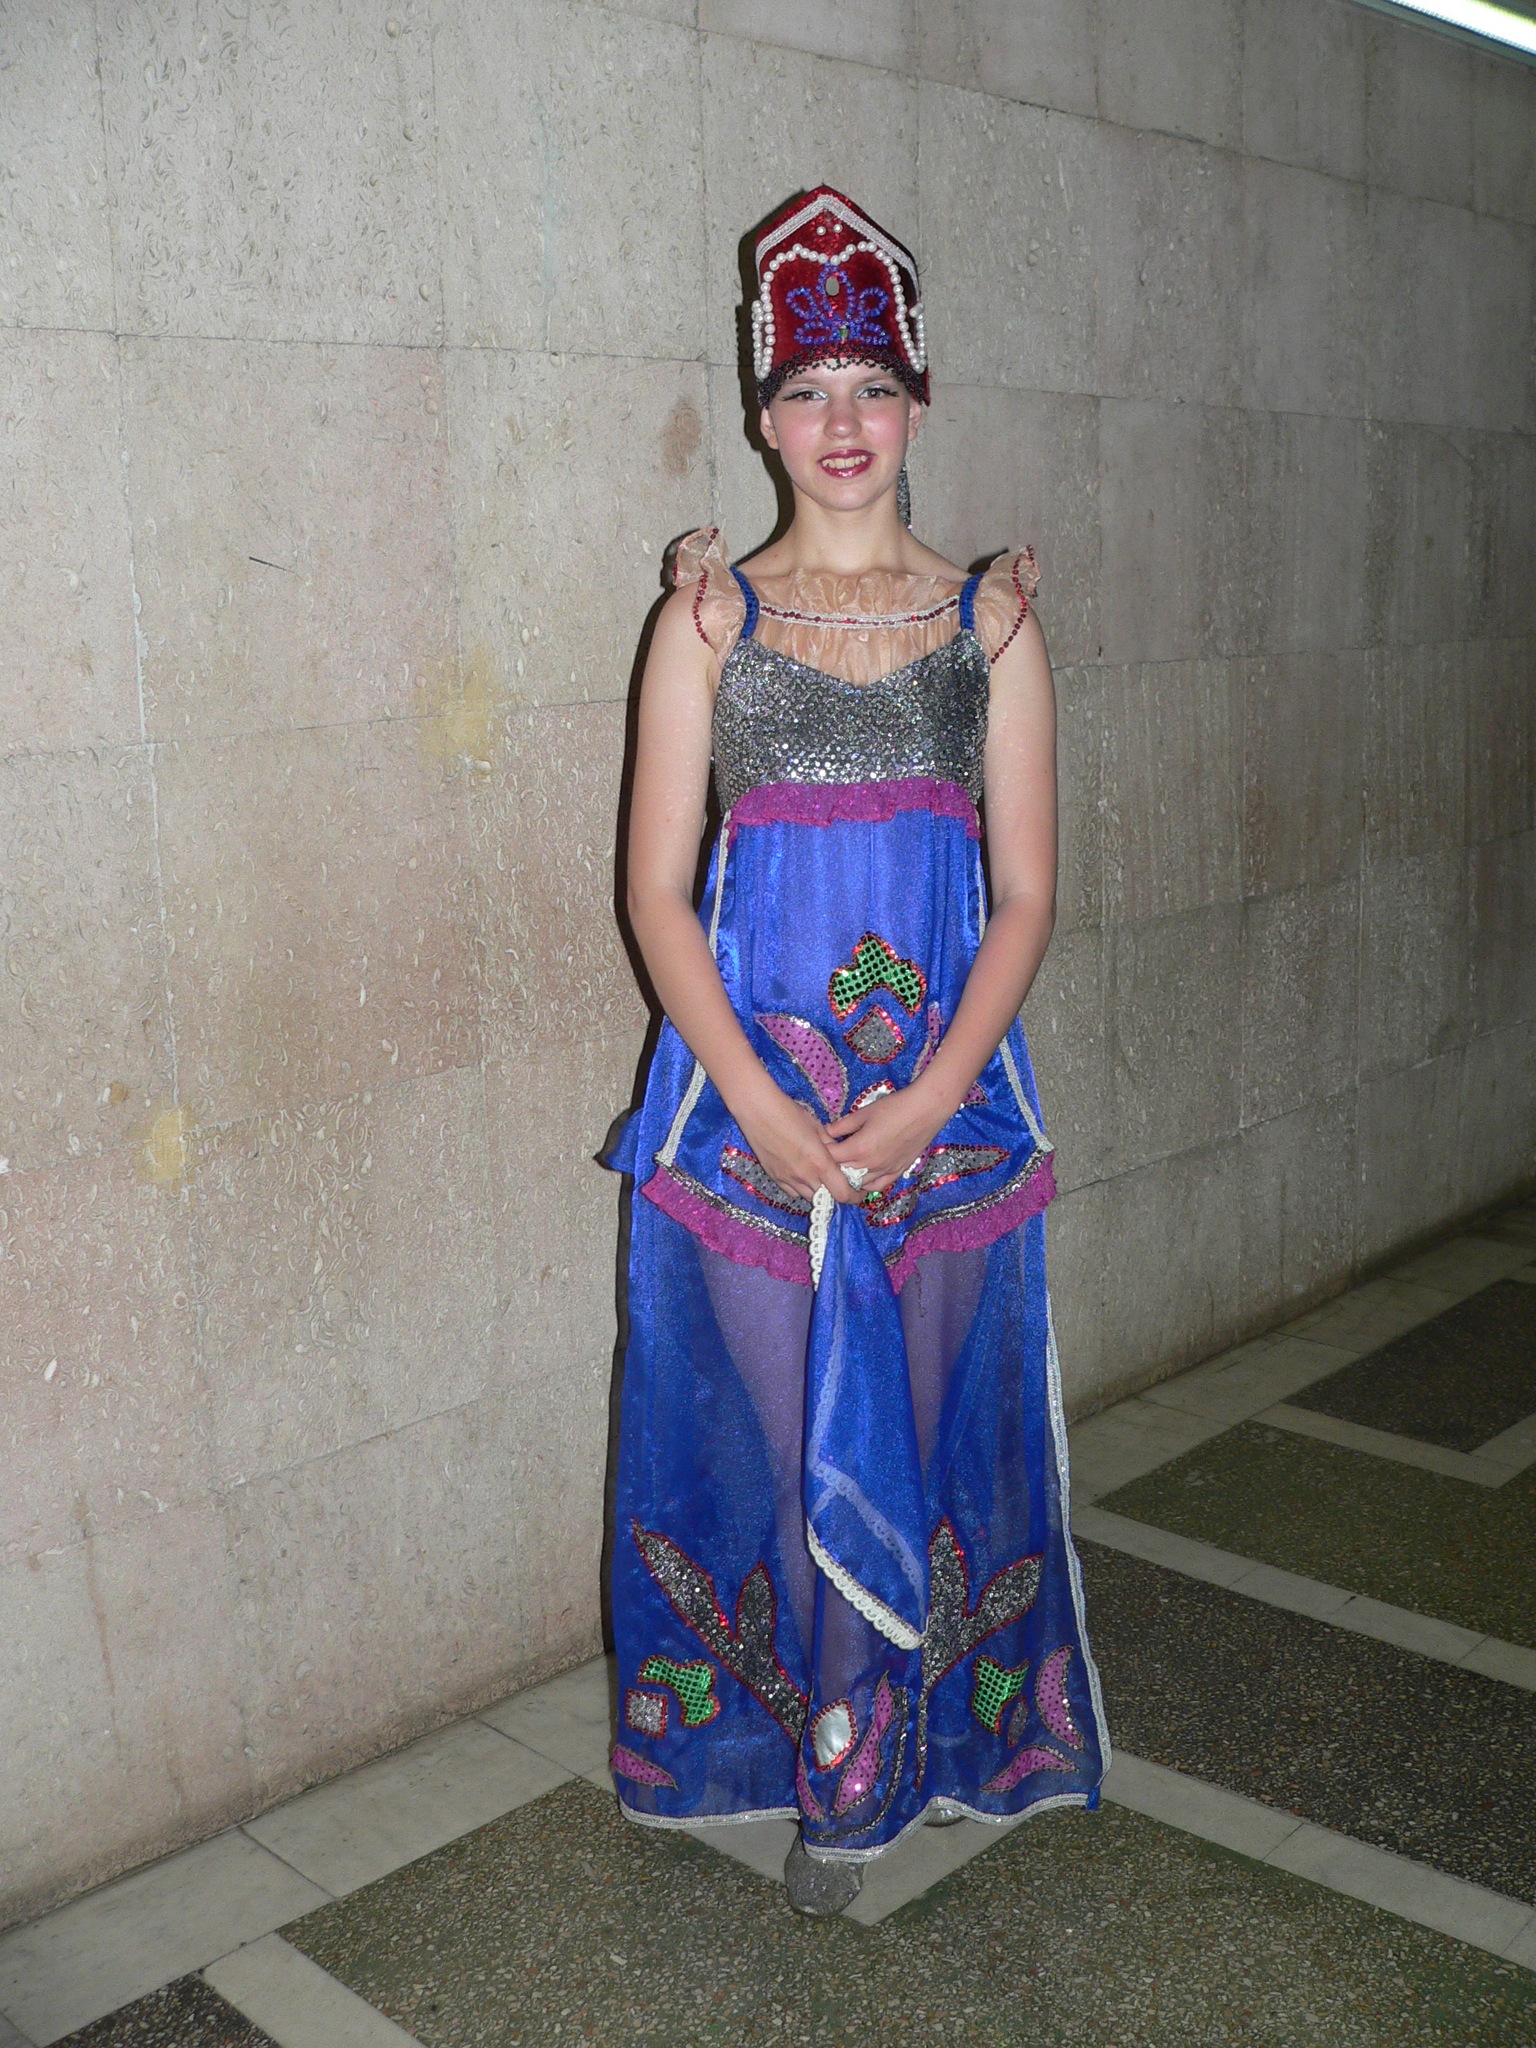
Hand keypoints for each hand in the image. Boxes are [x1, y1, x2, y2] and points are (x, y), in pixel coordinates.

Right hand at [733, 1088, 860, 1204]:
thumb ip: (831, 1146)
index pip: (842, 1193)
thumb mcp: (817, 1127)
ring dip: (818, 1192)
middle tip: (840, 1184)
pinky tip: (802, 1175)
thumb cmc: (790, 1113)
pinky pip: (792, 1192)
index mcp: (820, 1163)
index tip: (858, 1193)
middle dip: (836, 1194)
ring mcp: (787, 1179)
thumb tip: (840, 1156)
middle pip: (827, 1199)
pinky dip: (801, 1188)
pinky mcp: (774, 1177)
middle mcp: (804, 1176)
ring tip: (820, 1178)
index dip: (854, 1197)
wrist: (758, 1111)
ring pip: (808, 1197)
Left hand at [824, 1083, 951, 1194]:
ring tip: (843, 1171)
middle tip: (828, 1160)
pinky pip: (878, 1186)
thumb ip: (842, 1125)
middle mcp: (870, 1165)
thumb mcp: (863, 1113)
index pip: (831, 1158)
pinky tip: (862, 1181)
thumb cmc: (894, 1107)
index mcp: (858, 1149)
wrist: (925, 1110)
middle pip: (842, 1174)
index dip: (822, 1152)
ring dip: (848, 1179)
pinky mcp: (898, 1172)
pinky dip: (867, 1186)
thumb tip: (826, 1131)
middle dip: (832, 1167)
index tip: (819, 1146)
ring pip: (859, 1185)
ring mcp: (885, 1171)